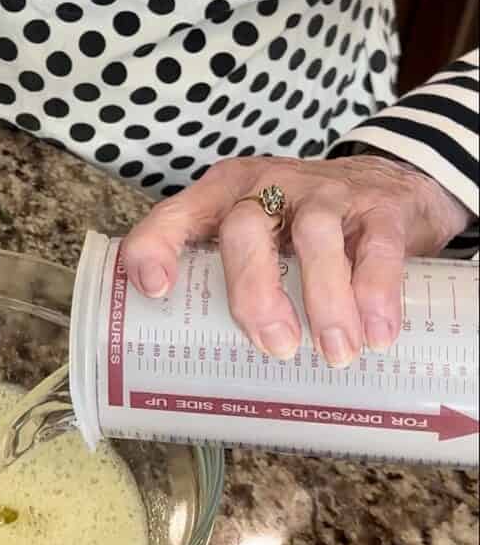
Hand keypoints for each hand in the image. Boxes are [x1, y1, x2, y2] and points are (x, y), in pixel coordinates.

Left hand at [121, 155, 471, 366]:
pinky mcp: (379, 207)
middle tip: (274, 346)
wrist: (388, 183)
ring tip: (334, 353)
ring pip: (316, 235)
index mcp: (221, 197)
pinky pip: (376, 246)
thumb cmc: (297, 225)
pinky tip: (376, 334)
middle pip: (245, 228)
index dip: (158, 246)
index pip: (175, 215)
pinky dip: (376, 293)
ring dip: (324, 299)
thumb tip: (196, 361)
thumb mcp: (253, 237)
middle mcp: (267, 187)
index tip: (156, 290)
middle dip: (254, 289)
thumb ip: (224, 279)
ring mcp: (324, 192)